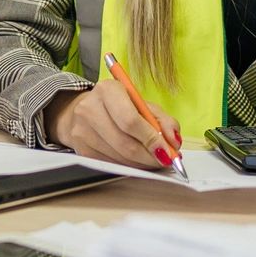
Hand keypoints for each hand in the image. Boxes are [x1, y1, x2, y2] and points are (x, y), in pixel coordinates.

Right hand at [46, 75, 183, 168]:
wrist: (86, 110)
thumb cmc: (120, 106)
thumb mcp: (143, 105)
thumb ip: (163, 120)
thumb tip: (174, 141)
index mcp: (107, 90)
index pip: (130, 120)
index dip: (151, 139)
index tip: (167, 150)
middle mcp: (90, 108)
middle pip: (125, 143)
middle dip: (149, 156)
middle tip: (165, 160)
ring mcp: (82, 131)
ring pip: (119, 157)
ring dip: (142, 163)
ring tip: (153, 159)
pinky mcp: (81, 149)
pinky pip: (111, 164)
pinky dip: (129, 166)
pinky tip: (137, 160)